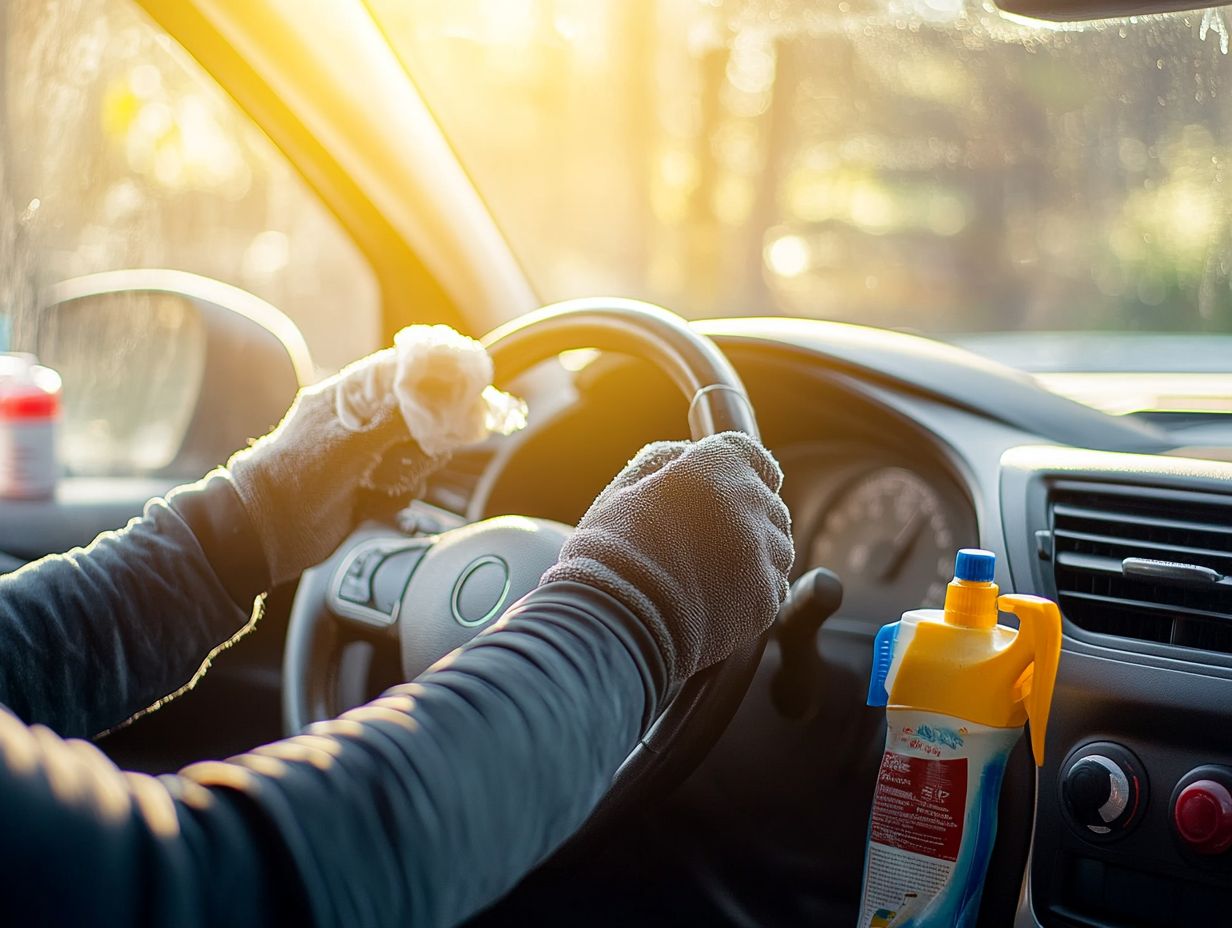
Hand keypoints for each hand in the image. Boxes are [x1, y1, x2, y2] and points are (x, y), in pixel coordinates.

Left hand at [226, 328, 498, 586]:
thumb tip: (438, 396)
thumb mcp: (351, 438)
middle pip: (421, 418)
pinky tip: (374, 501)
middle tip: (417, 450)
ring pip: (419, 454)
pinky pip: (407, 485)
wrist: (266, 533)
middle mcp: (362, 422)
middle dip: (425, 439)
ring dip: (409, 470)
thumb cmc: (296, 475)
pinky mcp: (371, 489)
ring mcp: (367, 456)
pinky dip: (398, 494)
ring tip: (382, 482)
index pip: (404, 373)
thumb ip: (397, 416)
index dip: (435, 382)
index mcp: (351, 396)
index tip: (462, 394)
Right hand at [540, 432, 794, 685]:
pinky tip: (716, 596)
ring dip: (753, 552)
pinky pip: (773, 586)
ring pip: (776, 546)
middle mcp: (751, 503)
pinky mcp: (766, 600)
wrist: (616, 622)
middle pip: (766, 502)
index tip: (728, 485)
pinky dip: (752, 590)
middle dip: (742, 514)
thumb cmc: (611, 551)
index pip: (753, 456)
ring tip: (707, 571)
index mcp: (717, 465)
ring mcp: (764, 554)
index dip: (740, 470)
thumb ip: (665, 460)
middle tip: (703, 539)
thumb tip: (687, 455)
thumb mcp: (626, 487)